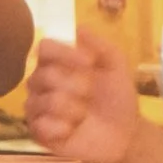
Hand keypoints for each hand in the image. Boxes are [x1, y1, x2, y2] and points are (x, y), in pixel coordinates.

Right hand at [24, 36, 139, 162]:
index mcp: (55, 63)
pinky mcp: (37, 132)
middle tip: (91, 94)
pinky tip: (72, 130)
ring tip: (84, 115)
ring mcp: (36, 107)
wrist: (125, 135)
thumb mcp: (117, 67)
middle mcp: (40, 82)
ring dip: (73, 109)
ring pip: (45, 101)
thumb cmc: (118, 98)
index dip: (64, 53)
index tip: (90, 62)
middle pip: (43, 74)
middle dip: (75, 85)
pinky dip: (61, 128)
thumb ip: (100, 45)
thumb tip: (78, 28)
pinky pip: (40, 125)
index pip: (44, 47)